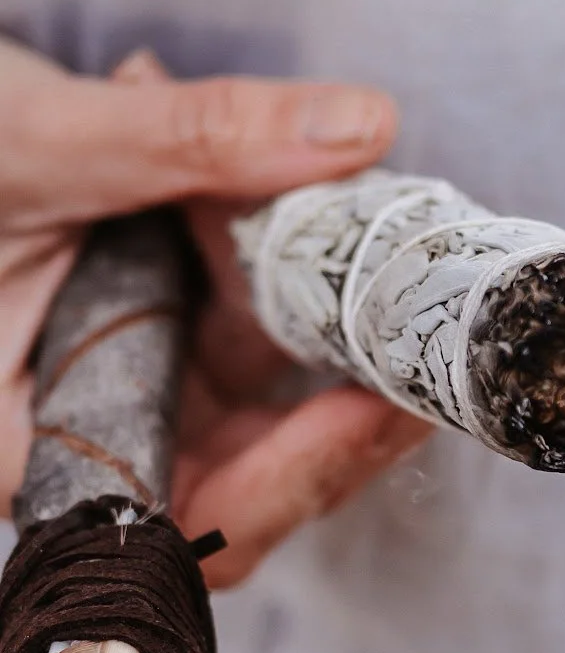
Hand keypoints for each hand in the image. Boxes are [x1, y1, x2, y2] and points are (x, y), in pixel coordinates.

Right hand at [0, 38, 430, 586]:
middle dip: (350, 419)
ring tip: (404, 273)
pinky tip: (353, 233)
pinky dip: (321, 294)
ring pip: (275, 411)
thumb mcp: (49, 138)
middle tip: (435, 343)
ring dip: (349, 348)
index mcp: (22, 441)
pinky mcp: (184, 338)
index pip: (173, 525)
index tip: (371, 409)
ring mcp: (148, 388)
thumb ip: (193, 136)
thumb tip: (355, 127)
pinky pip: (275, 345)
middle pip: (247, 482)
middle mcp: (94, 434)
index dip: (281, 485)